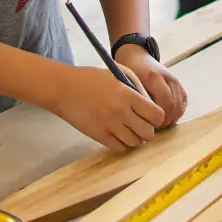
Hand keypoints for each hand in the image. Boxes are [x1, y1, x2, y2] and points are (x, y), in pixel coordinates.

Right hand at [47, 64, 164, 152]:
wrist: (64, 89)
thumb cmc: (93, 78)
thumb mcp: (119, 73)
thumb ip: (137, 87)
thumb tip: (150, 103)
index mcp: (128, 95)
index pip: (156, 115)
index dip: (156, 116)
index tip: (151, 114)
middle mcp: (121, 113)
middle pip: (148, 133)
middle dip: (148, 129)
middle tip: (141, 123)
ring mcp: (110, 126)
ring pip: (135, 143)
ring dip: (136, 138)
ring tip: (130, 129)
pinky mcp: (99, 136)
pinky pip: (120, 148)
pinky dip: (123, 144)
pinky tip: (119, 134)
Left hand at [115, 44, 187, 126]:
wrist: (137, 56)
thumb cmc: (130, 71)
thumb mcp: (130, 84)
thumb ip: (138, 99)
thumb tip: (143, 121)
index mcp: (154, 77)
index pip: (165, 101)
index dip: (159, 116)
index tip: (149, 123)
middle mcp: (168, 78)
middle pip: (174, 106)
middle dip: (165, 120)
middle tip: (154, 127)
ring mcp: (175, 80)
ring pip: (180, 105)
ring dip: (172, 117)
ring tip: (160, 123)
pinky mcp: (179, 83)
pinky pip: (184, 101)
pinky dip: (178, 111)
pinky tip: (168, 116)